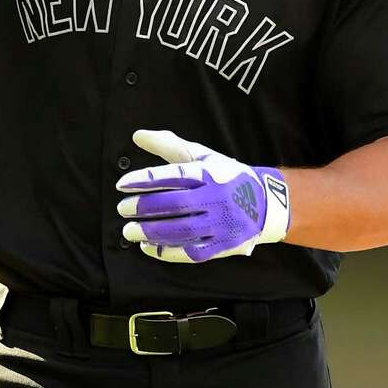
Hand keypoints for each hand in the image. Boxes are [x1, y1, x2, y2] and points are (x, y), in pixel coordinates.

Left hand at [116, 130, 290, 263]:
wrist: (266, 203)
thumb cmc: (225, 175)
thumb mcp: (202, 155)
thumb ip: (168, 145)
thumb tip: (136, 136)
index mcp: (209, 173)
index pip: (174, 175)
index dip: (145, 179)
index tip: (121, 184)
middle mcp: (216, 198)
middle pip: (176, 204)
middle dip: (145, 207)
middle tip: (122, 208)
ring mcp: (222, 223)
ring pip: (183, 230)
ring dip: (152, 232)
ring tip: (128, 230)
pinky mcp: (223, 245)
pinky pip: (192, 252)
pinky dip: (167, 251)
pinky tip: (147, 246)